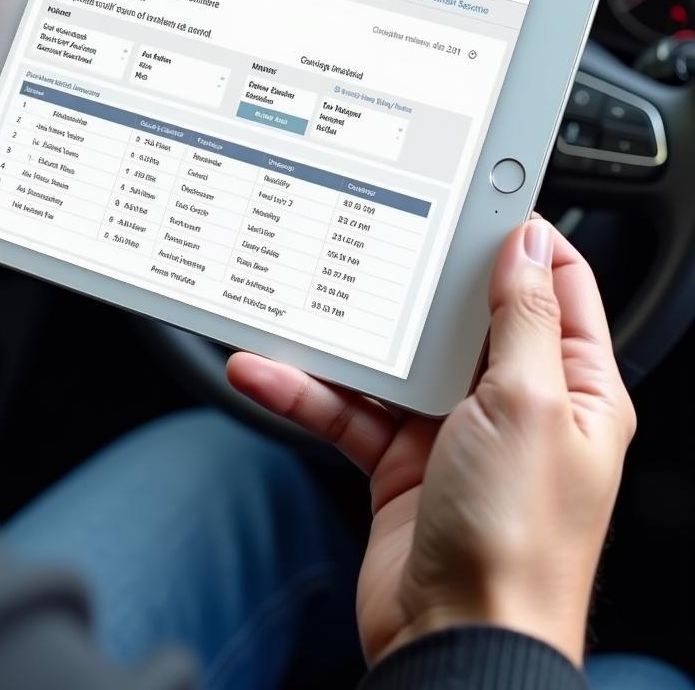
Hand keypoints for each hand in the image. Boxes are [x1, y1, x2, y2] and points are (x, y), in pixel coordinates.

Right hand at [227, 219, 635, 666]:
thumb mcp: (528, 405)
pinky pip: (347, 410)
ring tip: (295, 303)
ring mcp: (451, 431)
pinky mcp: (398, 460)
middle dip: (415, 280)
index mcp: (569, 386)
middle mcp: (513, 403)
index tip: (473, 196)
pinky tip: (265, 370)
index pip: (555, 286)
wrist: (454, 640)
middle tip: (374, 231)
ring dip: (342, 340)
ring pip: (392, 362)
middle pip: (459, 316)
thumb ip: (522, 319)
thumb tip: (524, 242)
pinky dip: (306, 391)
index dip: (517, 237)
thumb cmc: (517, 539)